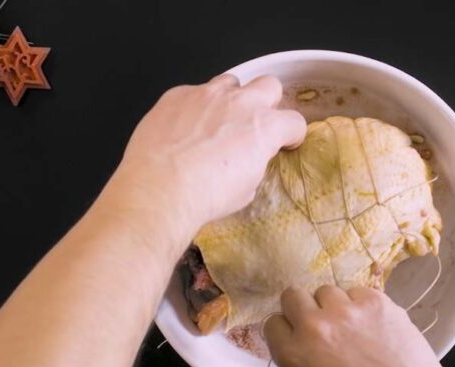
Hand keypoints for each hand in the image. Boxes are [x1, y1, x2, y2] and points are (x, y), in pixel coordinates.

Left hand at [107, 74, 305, 233]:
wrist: (160, 190)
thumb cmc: (206, 196)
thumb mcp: (246, 188)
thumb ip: (254, 162)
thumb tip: (247, 159)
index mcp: (265, 127)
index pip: (294, 121)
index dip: (291, 135)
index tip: (283, 143)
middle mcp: (240, 102)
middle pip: (269, 85)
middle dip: (267, 103)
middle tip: (253, 125)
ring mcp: (207, 94)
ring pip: (230, 83)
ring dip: (230, 100)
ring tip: (216, 123)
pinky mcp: (177, 95)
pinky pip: (193, 93)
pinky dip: (194, 108)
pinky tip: (184, 130)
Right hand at [263, 285, 454, 366]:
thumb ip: (300, 359)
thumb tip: (301, 338)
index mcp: (293, 355)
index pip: (273, 322)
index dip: (288, 329)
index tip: (300, 336)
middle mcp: (314, 326)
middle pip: (293, 295)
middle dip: (305, 308)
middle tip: (323, 325)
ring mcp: (346, 310)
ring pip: (327, 291)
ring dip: (335, 306)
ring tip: (355, 329)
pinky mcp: (375, 301)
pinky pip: (358, 292)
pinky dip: (363, 306)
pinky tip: (376, 328)